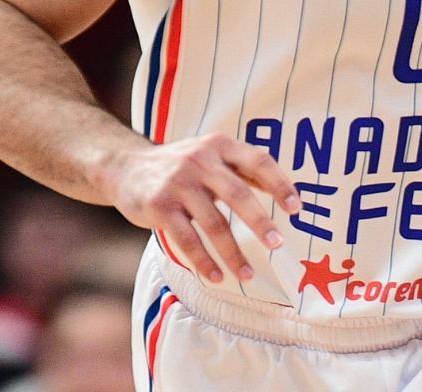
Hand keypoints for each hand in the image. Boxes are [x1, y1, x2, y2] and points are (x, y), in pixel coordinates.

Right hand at [103, 133, 301, 283]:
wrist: (125, 168)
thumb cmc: (179, 166)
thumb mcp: (210, 155)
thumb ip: (242, 170)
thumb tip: (285, 192)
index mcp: (219, 145)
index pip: (258, 160)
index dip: (280, 184)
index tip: (296, 208)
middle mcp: (200, 160)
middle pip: (238, 194)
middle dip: (260, 222)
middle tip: (278, 245)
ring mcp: (178, 183)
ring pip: (213, 223)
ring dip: (233, 253)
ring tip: (248, 275)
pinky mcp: (159, 206)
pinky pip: (187, 239)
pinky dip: (204, 261)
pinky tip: (216, 277)